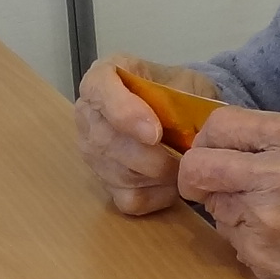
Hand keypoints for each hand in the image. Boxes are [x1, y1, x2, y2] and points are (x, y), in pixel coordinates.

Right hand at [74, 55, 220, 214]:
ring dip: (160, 176)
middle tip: (186, 157)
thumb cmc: (175, 90)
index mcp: (101, 80)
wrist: (177, 109)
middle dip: (153, 156)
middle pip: (108, 142)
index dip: (125, 115)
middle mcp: (87, 115)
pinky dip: (157, 195)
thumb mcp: (184, 80)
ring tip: (184, 165)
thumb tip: (191, 131)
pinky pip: (129, 199)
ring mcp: (91, 151)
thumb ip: (184, 97)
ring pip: (120, 174)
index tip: (155, 134)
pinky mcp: (104, 181)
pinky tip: (172, 182)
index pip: (100, 93)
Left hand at [177, 110, 279, 278]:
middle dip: (197, 176)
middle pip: (199, 161)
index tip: (214, 154)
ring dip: (223, 208)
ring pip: (209, 200)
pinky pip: (226, 234)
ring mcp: (266, 214)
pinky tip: (274, 241)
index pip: (221, 123)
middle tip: (210, 187)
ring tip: (263, 217)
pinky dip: (241, 237)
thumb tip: (230, 144)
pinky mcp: (258, 251)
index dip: (209, 141)